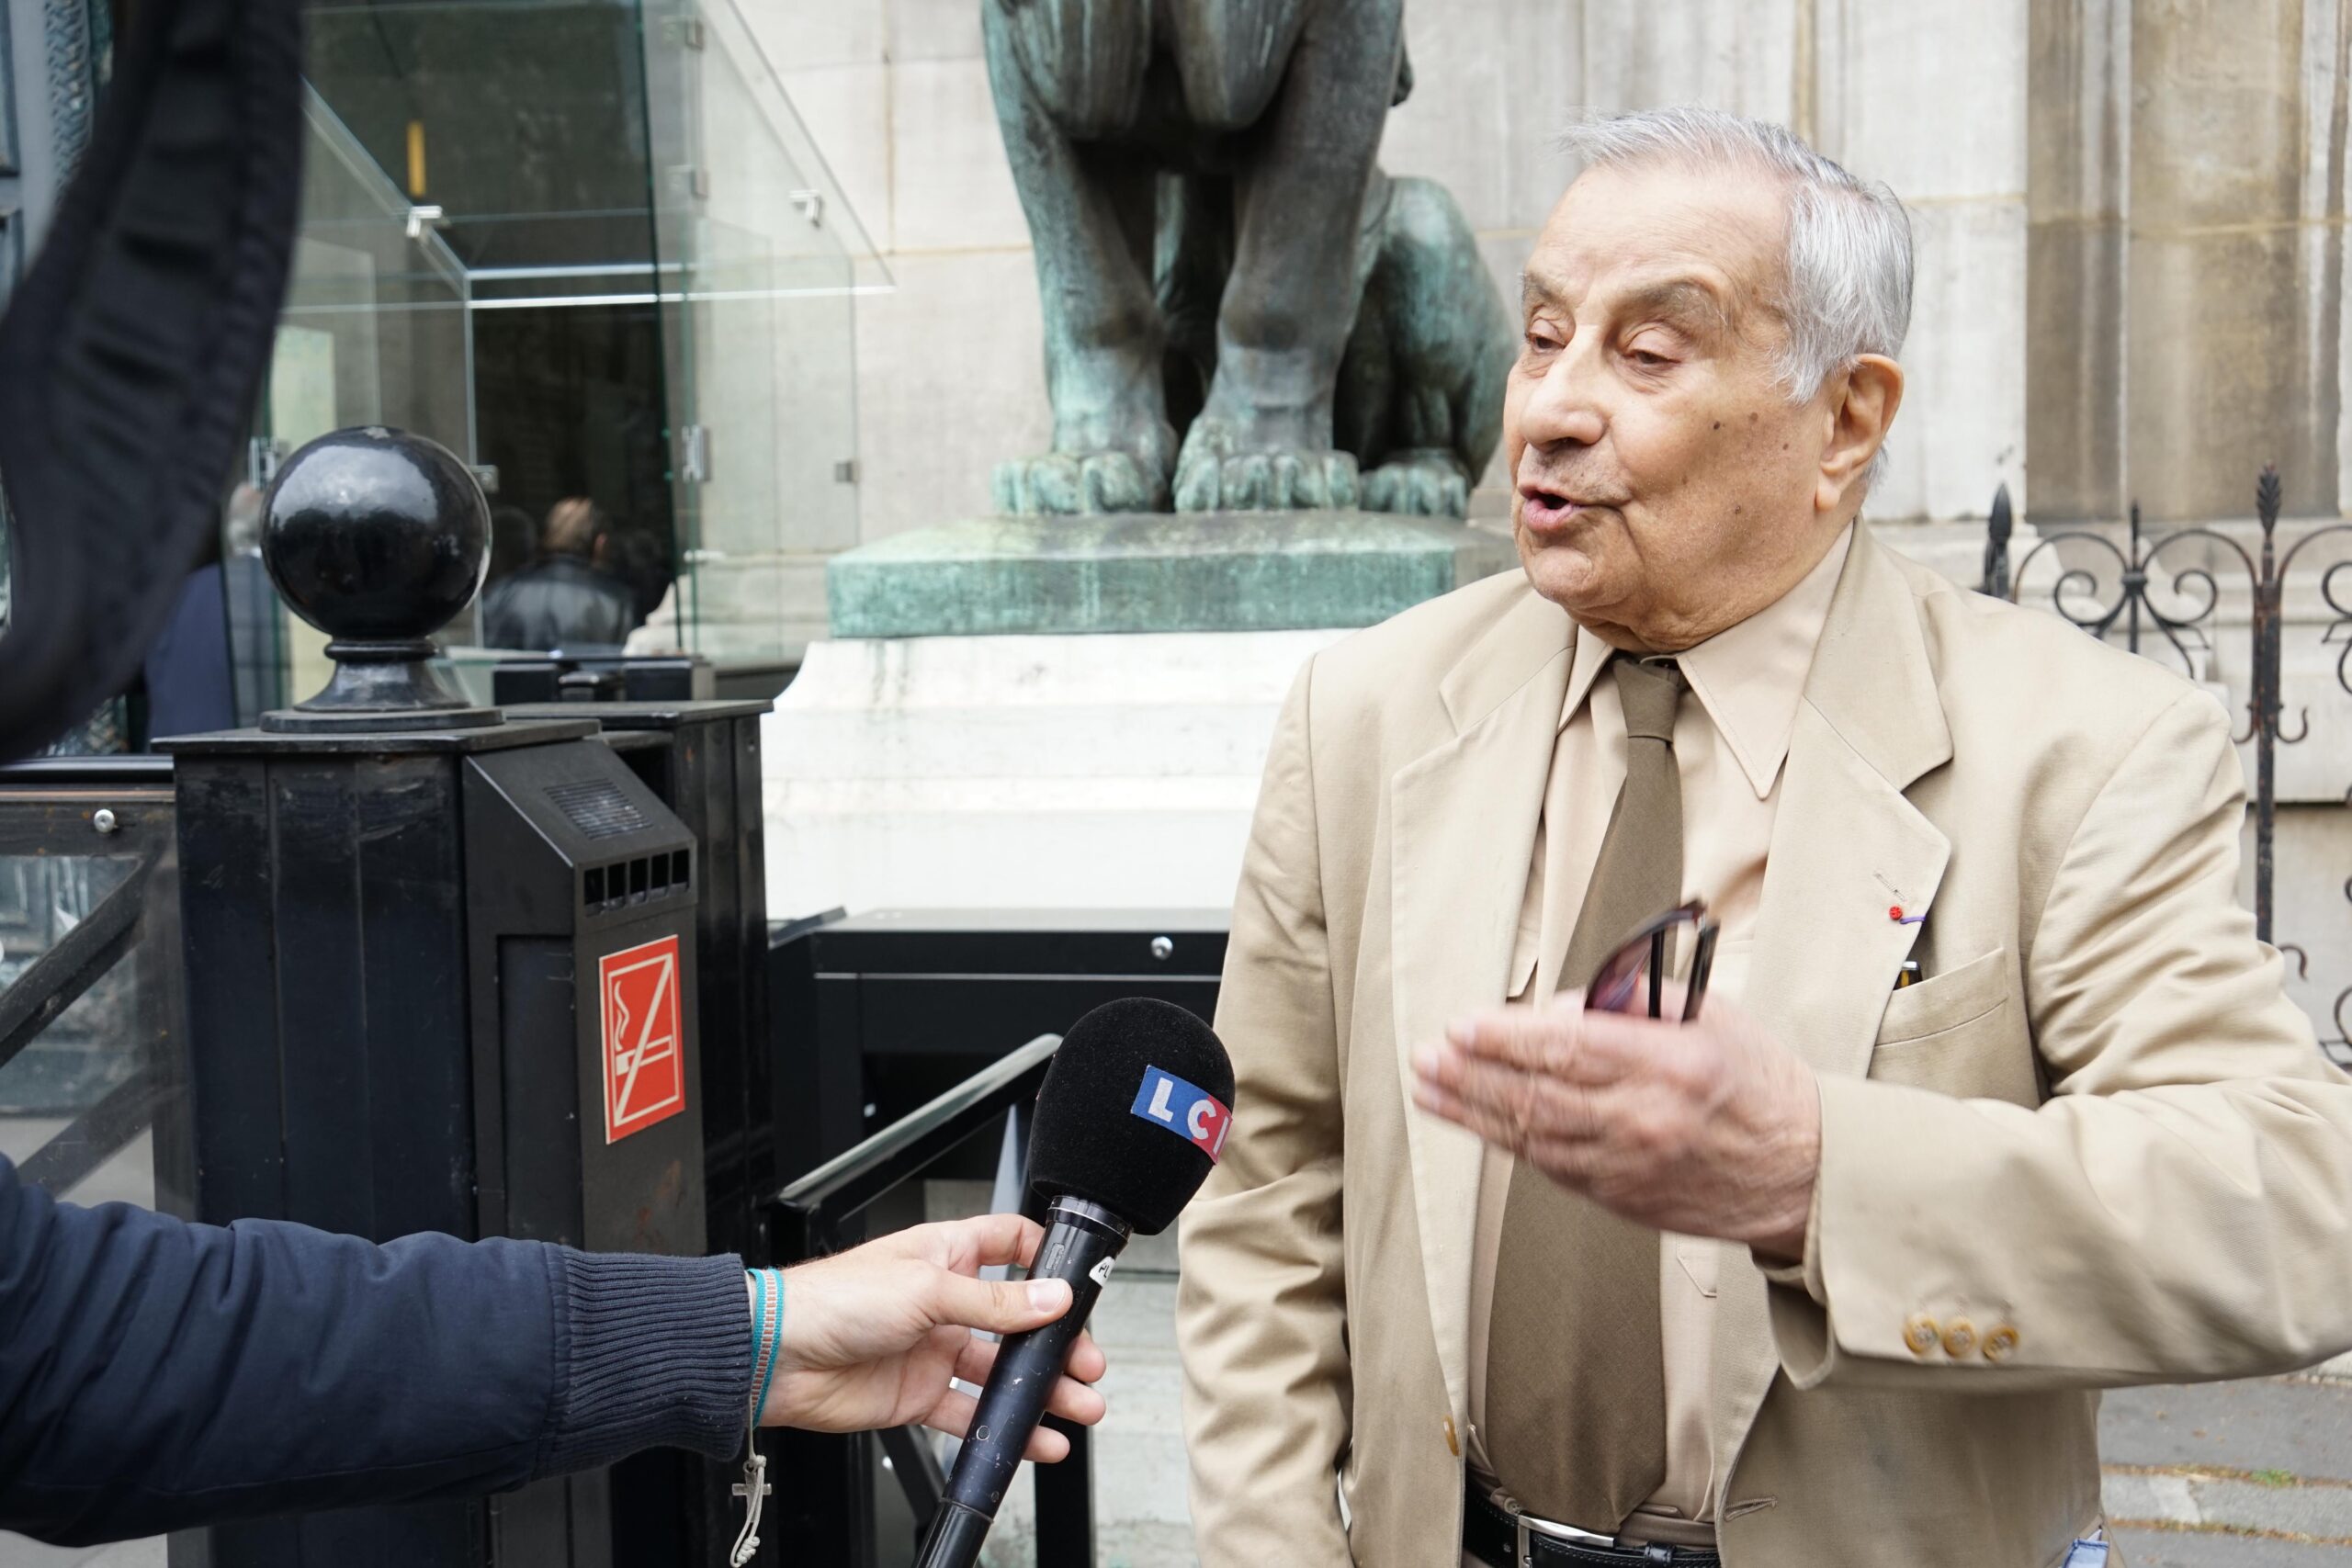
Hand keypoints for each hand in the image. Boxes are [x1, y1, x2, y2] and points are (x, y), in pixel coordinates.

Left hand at [756, 1215, 1108, 1459]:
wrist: (778, 1356)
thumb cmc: (835, 1298)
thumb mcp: (929, 1289)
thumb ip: (996, 1301)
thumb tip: (1053, 1297)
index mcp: (946, 1254)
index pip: (1009, 1244)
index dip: (1045, 1260)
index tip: (1080, 1283)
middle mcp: (944, 1301)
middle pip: (1017, 1320)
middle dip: (1056, 1344)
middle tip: (1089, 1364)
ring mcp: (933, 1349)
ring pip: (1000, 1372)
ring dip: (1040, 1391)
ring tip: (1077, 1407)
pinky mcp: (919, 1394)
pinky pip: (971, 1412)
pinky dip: (1004, 1428)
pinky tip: (1032, 1437)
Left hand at [1411, 990, 1819, 1258]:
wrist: (1802, 1172)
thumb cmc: (1758, 1083)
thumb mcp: (1711, 1017)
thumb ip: (1636, 1004)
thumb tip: (1560, 1006)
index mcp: (1670, 1065)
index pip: (1568, 1047)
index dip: (1505, 1037)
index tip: (1462, 1024)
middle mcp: (1645, 1119)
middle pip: (1537, 1093)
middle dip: (1471, 1073)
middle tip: (1426, 1055)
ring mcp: (1629, 1165)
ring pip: (1532, 1135)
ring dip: (1472, 1110)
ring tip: (1429, 1086)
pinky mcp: (1621, 1197)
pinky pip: (1550, 1165)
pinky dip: (1508, 1140)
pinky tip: (1476, 1121)